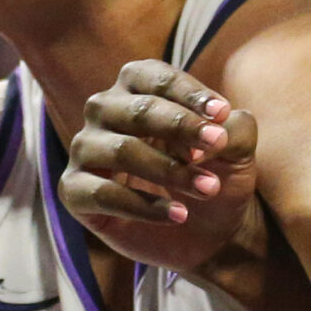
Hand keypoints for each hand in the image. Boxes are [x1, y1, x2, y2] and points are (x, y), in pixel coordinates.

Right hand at [60, 61, 263, 277]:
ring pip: (122, 152)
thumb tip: (213, 130)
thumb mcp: (235, 148)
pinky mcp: (75, 190)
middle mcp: (104, 111)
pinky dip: (144, 206)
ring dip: (169, 170)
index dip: (189, 93)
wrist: (207, 232)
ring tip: (209, 188)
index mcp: (136, 86)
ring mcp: (86, 150)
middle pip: (138, 110)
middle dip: (181, 127)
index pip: (155, 78)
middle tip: (218, 144)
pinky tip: (178, 215)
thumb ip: (232, 129)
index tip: (222, 113)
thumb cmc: (215, 173)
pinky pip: (104, 194)